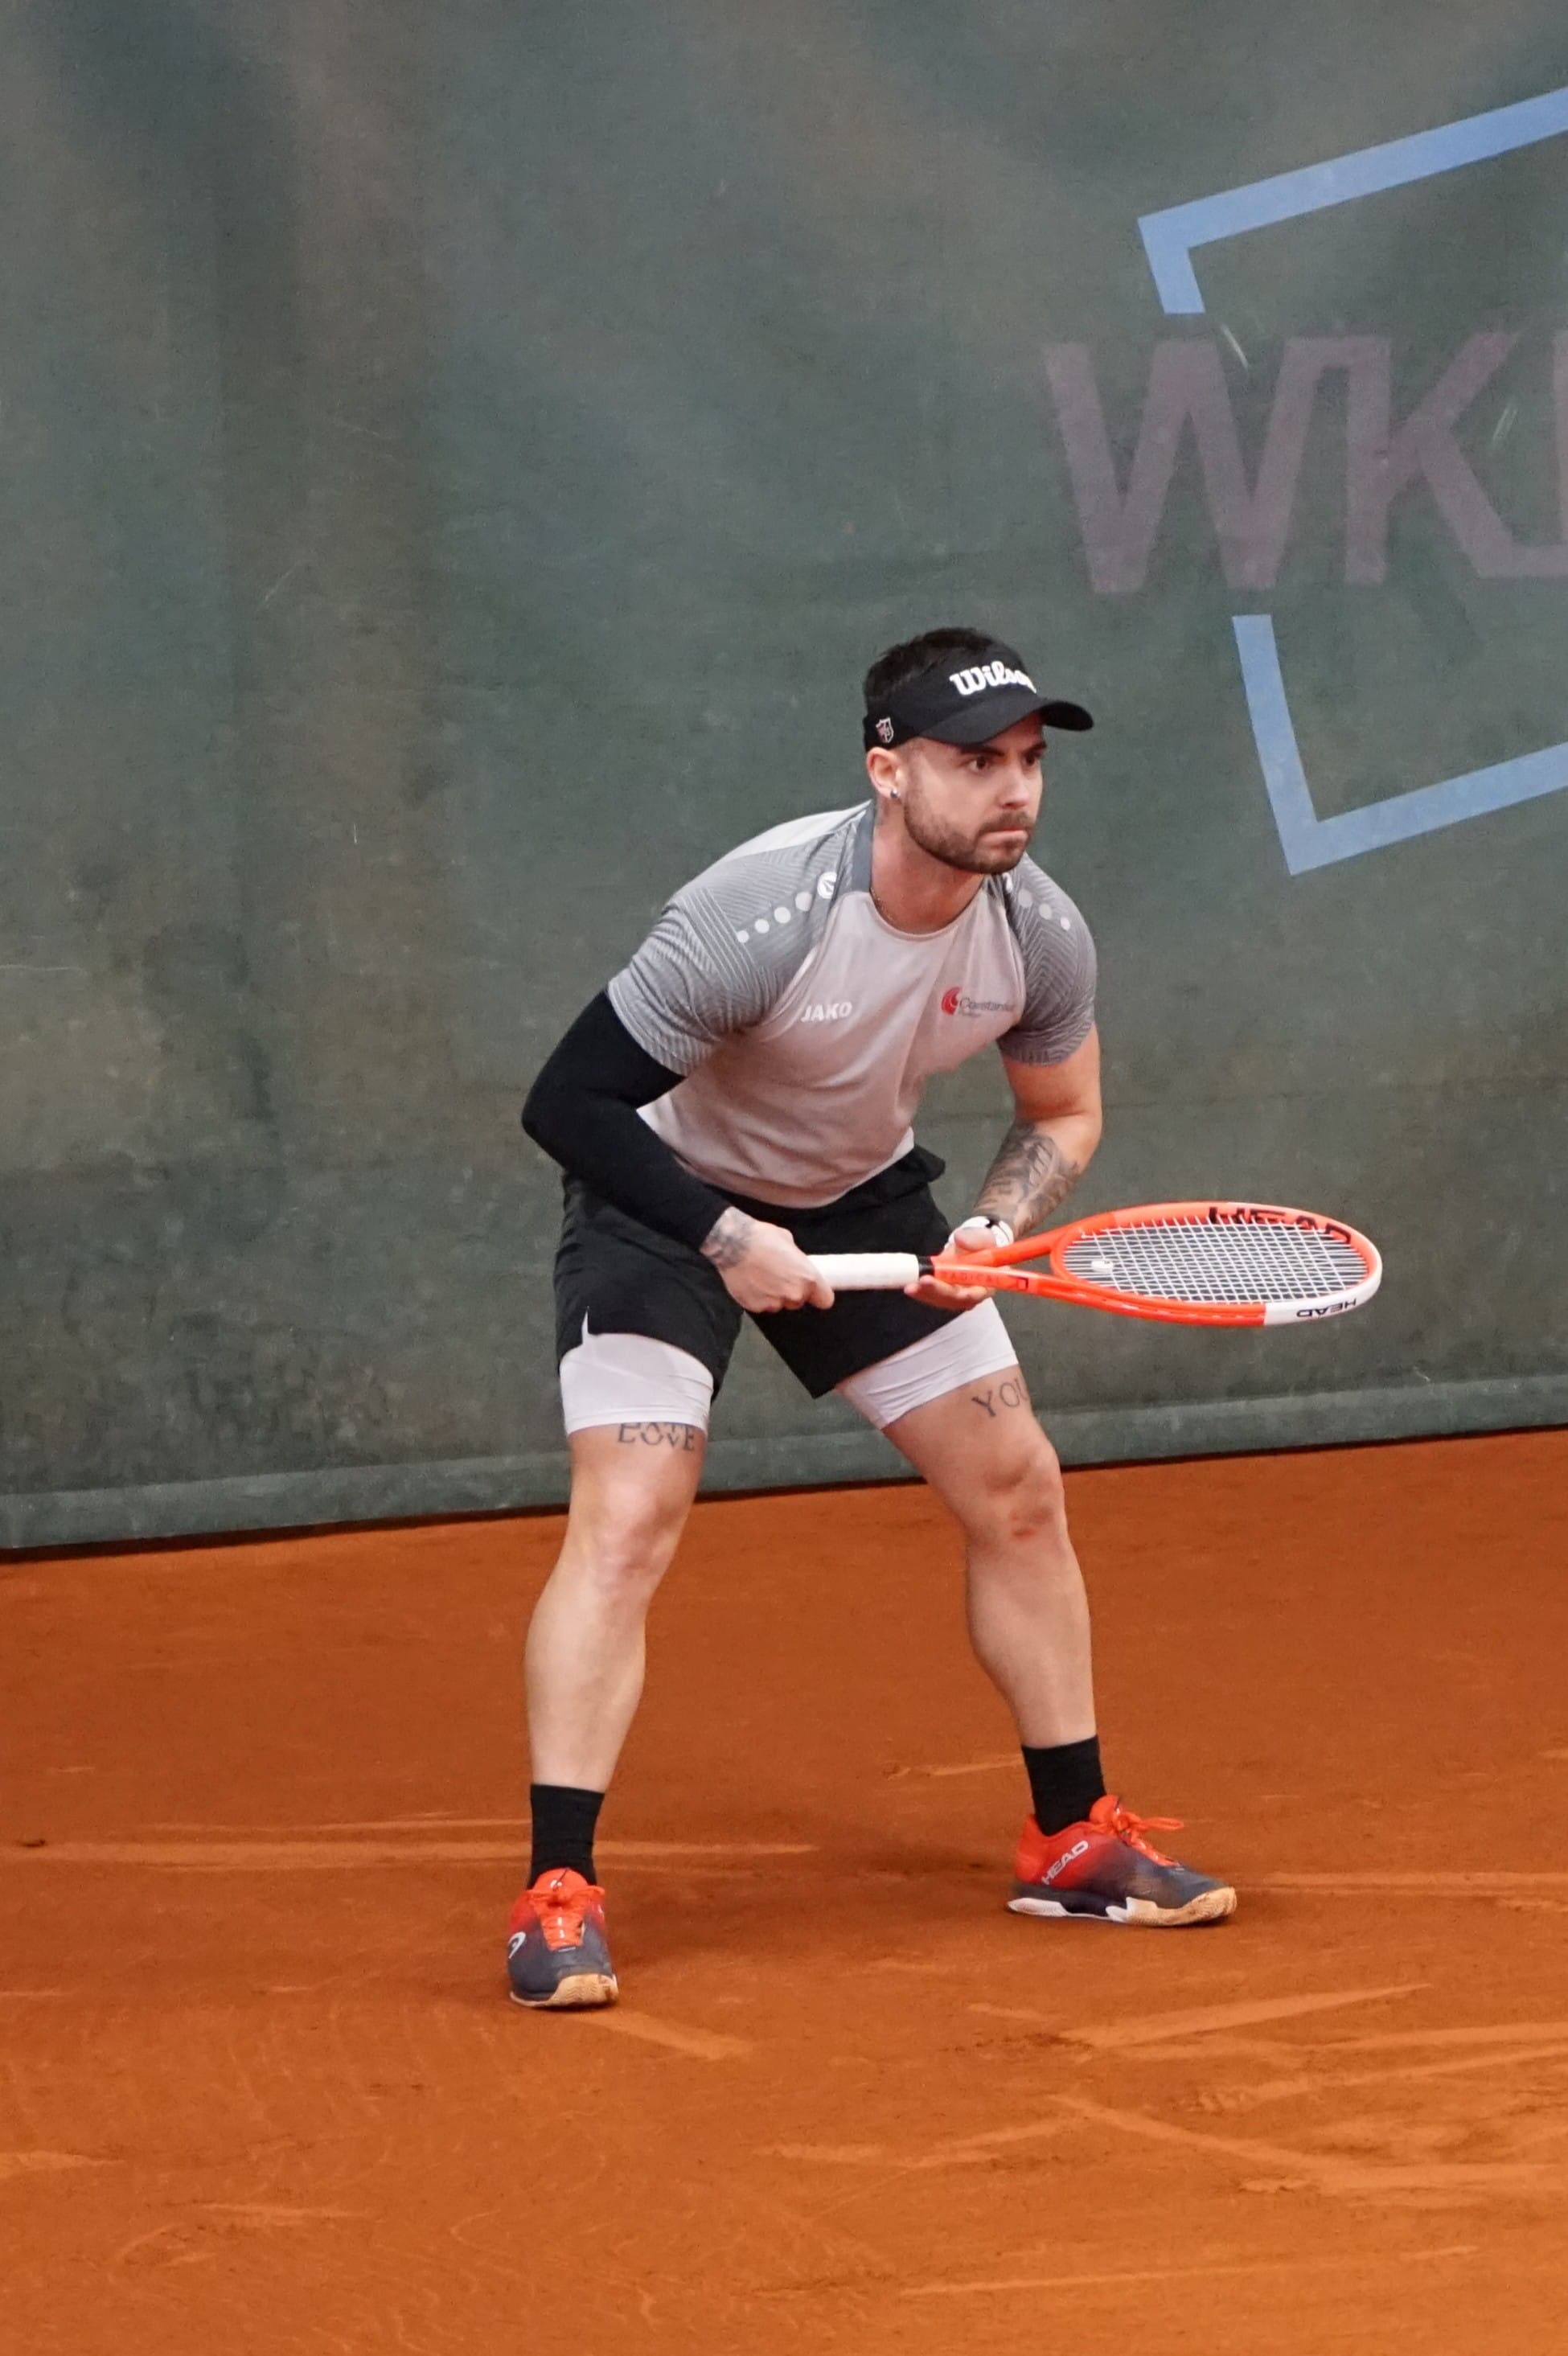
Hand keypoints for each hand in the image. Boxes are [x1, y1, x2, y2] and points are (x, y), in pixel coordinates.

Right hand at [701, 1208, 833, 1312]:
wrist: (733, 1244)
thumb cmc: (762, 1237)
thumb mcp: (788, 1241)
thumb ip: (797, 1260)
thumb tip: (796, 1264)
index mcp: (808, 1278)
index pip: (825, 1300)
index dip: (819, 1295)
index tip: (813, 1291)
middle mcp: (794, 1294)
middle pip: (799, 1301)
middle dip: (791, 1292)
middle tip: (779, 1276)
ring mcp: (774, 1303)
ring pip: (779, 1304)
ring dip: (774, 1295)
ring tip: (761, 1277)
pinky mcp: (755, 1307)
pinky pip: (762, 1305)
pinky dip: (758, 1297)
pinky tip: (750, 1282)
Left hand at [903, 1220, 998, 1309]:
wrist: (973, 1247)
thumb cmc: (982, 1245)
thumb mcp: (982, 1237)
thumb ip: (974, 1238)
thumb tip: (960, 1239)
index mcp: (986, 1285)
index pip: (972, 1295)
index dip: (958, 1293)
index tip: (946, 1287)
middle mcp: (970, 1295)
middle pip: (952, 1300)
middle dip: (935, 1292)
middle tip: (918, 1284)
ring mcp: (955, 1296)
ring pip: (939, 1299)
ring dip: (923, 1293)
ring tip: (909, 1286)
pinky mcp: (942, 1292)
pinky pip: (930, 1294)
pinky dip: (919, 1290)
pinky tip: (908, 1284)